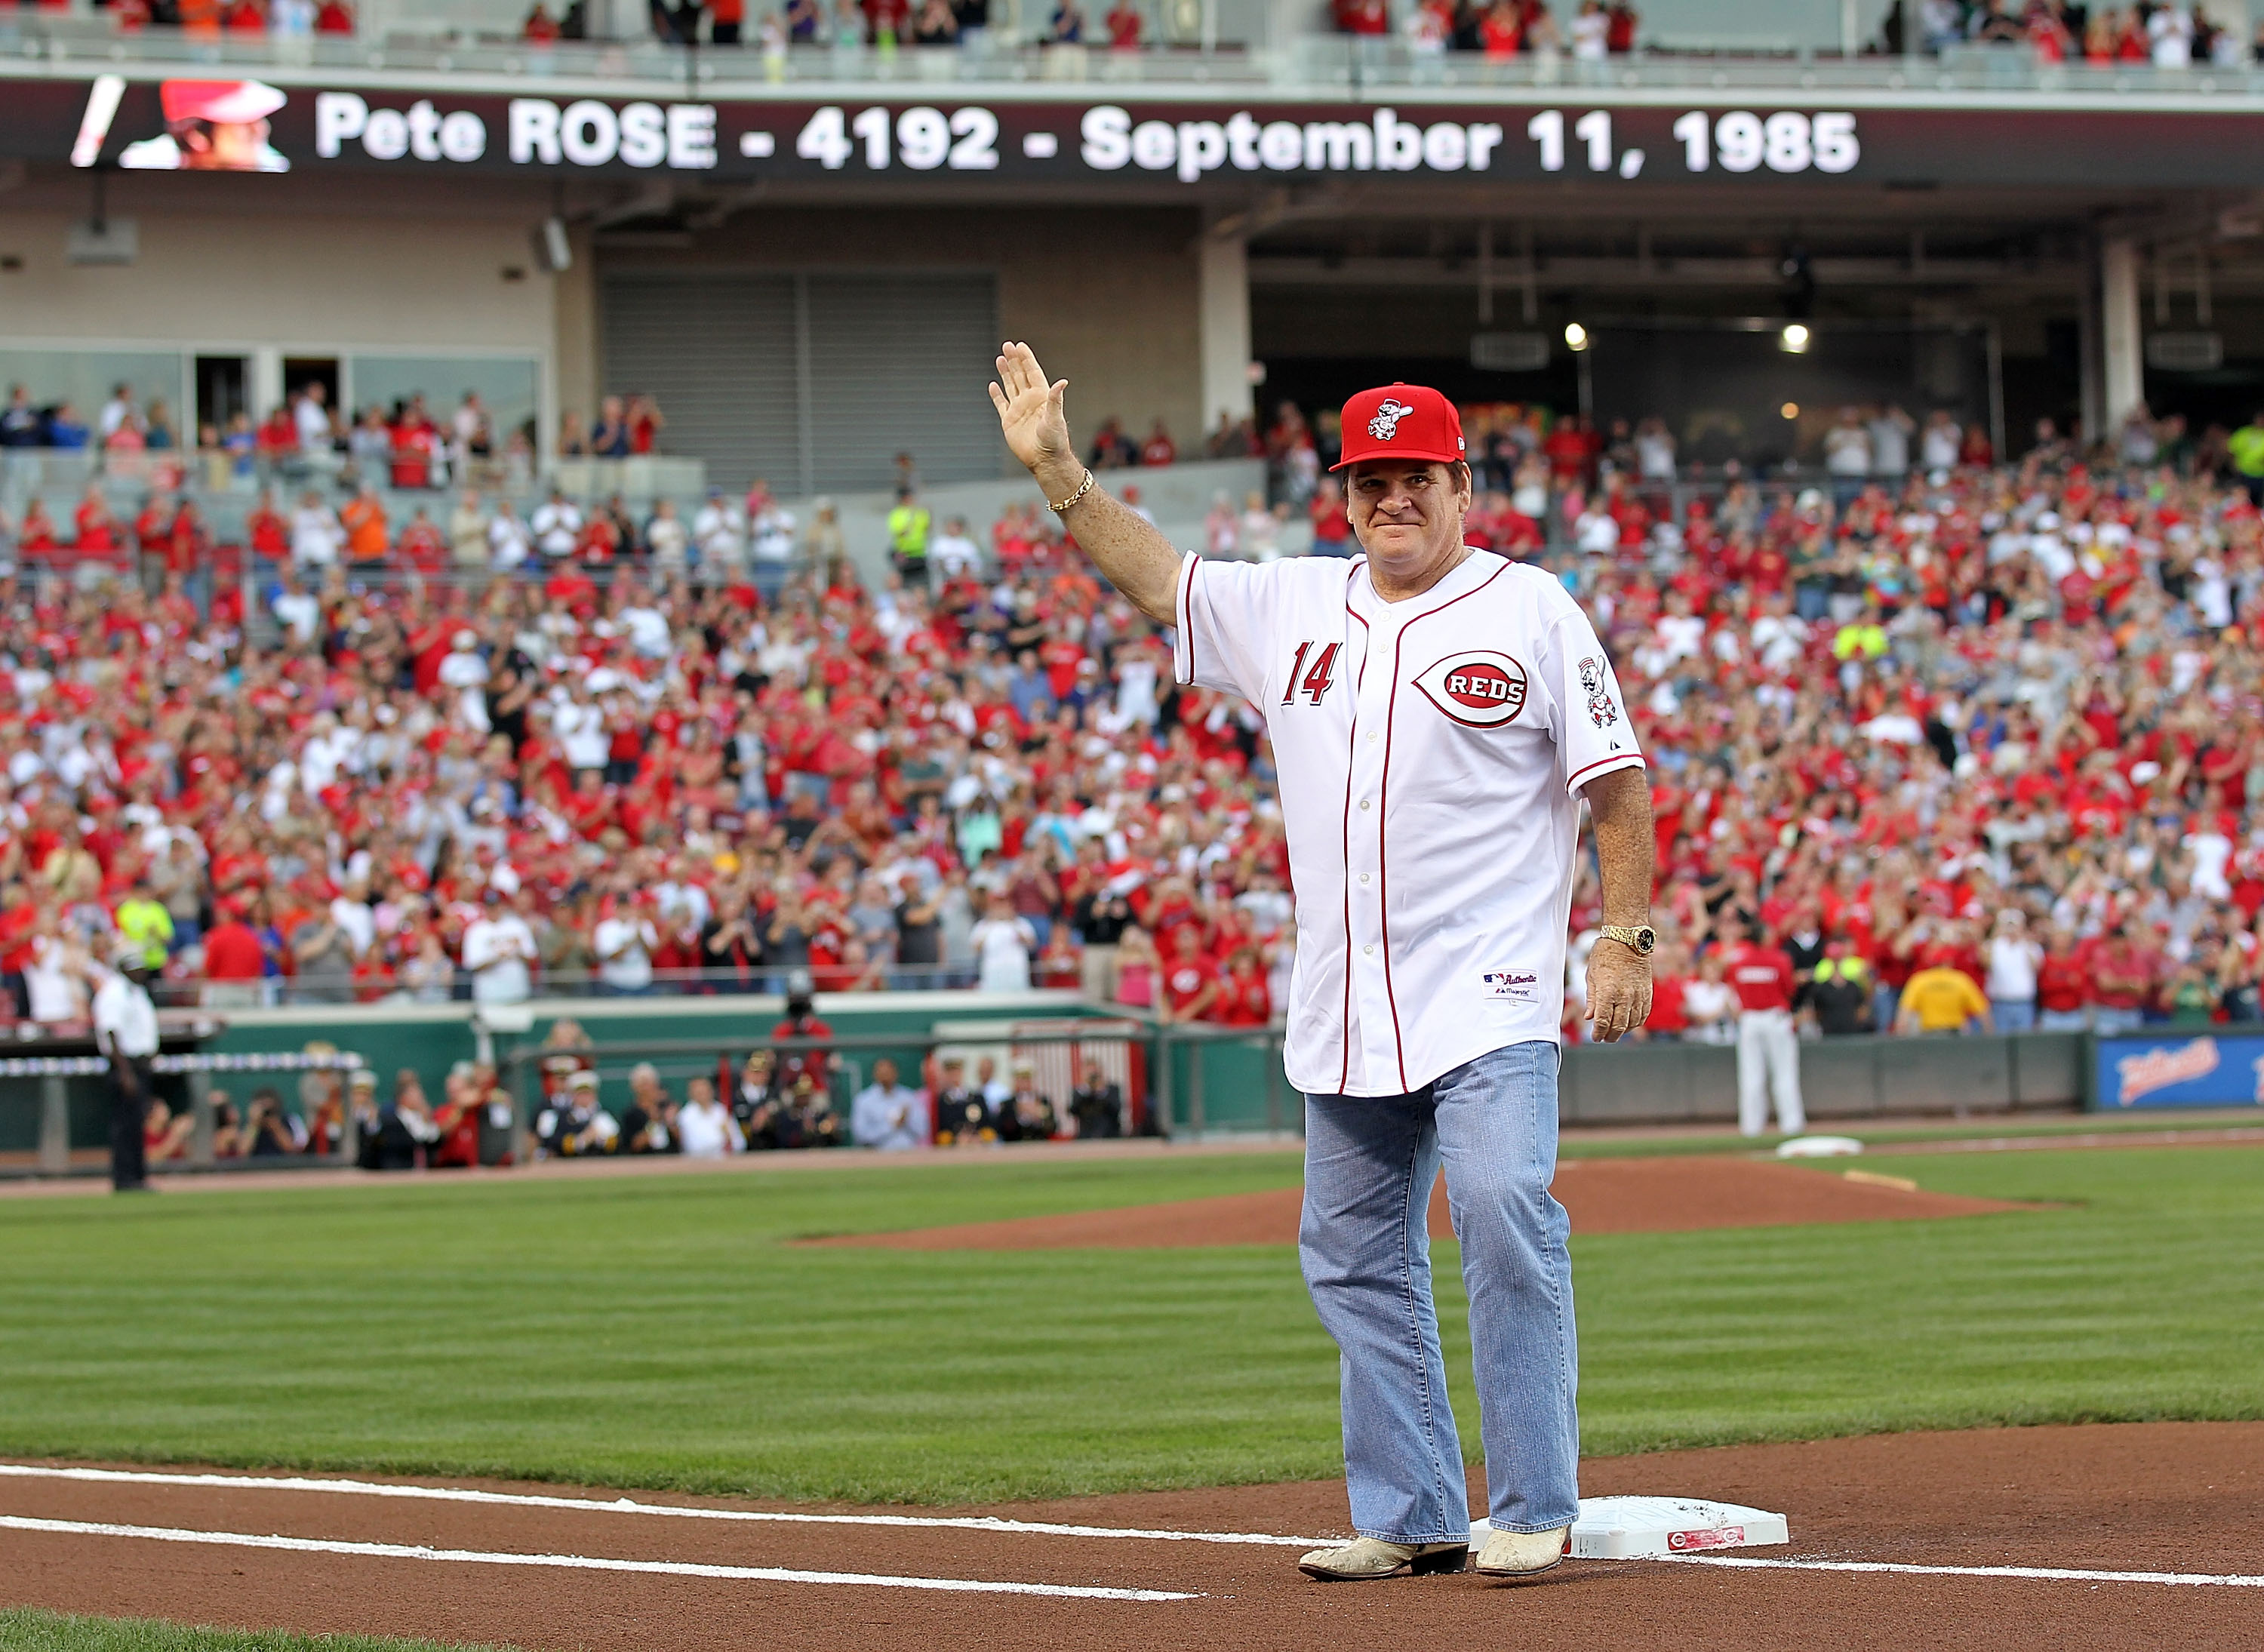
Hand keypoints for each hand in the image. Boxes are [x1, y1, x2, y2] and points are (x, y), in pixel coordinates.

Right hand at [988, 342, 1076, 482]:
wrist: (1044, 460)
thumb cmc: (1054, 440)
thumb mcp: (1055, 418)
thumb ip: (1056, 399)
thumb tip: (1062, 382)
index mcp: (1041, 396)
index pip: (1032, 372)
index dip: (1026, 359)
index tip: (1020, 345)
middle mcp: (1030, 400)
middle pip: (1020, 375)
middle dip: (1014, 360)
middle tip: (1007, 345)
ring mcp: (1019, 410)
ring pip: (1010, 386)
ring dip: (1005, 372)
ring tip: (1000, 358)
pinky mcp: (1009, 421)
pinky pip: (1001, 404)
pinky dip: (996, 394)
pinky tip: (993, 384)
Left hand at [1585, 940, 1652, 1043]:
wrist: (1628, 940)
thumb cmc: (1605, 955)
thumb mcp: (1591, 976)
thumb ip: (1592, 999)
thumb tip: (1589, 1018)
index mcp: (1608, 991)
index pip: (1603, 1021)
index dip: (1598, 1033)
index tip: (1595, 1037)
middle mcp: (1625, 995)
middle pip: (1619, 1026)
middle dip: (1610, 1036)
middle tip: (1604, 1038)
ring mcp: (1638, 995)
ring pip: (1632, 1023)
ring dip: (1623, 1031)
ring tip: (1615, 1032)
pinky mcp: (1647, 993)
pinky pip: (1643, 1014)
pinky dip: (1636, 1023)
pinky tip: (1629, 1024)